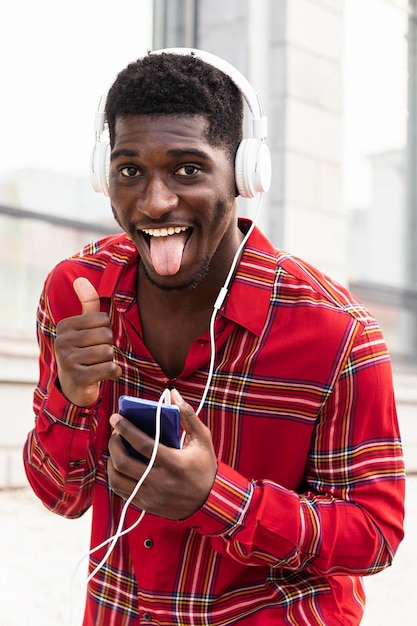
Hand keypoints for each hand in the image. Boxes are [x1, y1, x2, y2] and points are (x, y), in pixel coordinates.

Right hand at [54, 277, 121, 405]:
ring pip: (109, 353)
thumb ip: (87, 304)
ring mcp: (68, 361)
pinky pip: (110, 368)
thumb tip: (80, 278)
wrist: (74, 387)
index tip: (93, 342)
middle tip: (96, 356)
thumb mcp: (84, 327)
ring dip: (109, 361)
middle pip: (107, 335)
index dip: (105, 331)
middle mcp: (62, 341)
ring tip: (96, 365)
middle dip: (108, 347)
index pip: (103, 319)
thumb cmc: (84, 352)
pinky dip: (114, 373)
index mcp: (64, 326)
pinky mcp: (78, 378)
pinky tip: (104, 375)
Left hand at [107, 389, 217, 519]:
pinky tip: (119, 465)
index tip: (116, 417)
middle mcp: (160, 482)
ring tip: (116, 448)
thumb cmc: (204, 466)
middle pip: (124, 463)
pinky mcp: (146, 505)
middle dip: (114, 444)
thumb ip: (187, 415)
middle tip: (115, 432)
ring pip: (117, 479)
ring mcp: (151, 496)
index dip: (126, 429)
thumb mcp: (202, 439)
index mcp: (174, 463)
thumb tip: (173, 394)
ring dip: (111, 461)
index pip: (142, 444)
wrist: (210, 501)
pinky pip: (121, 492)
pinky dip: (115, 476)